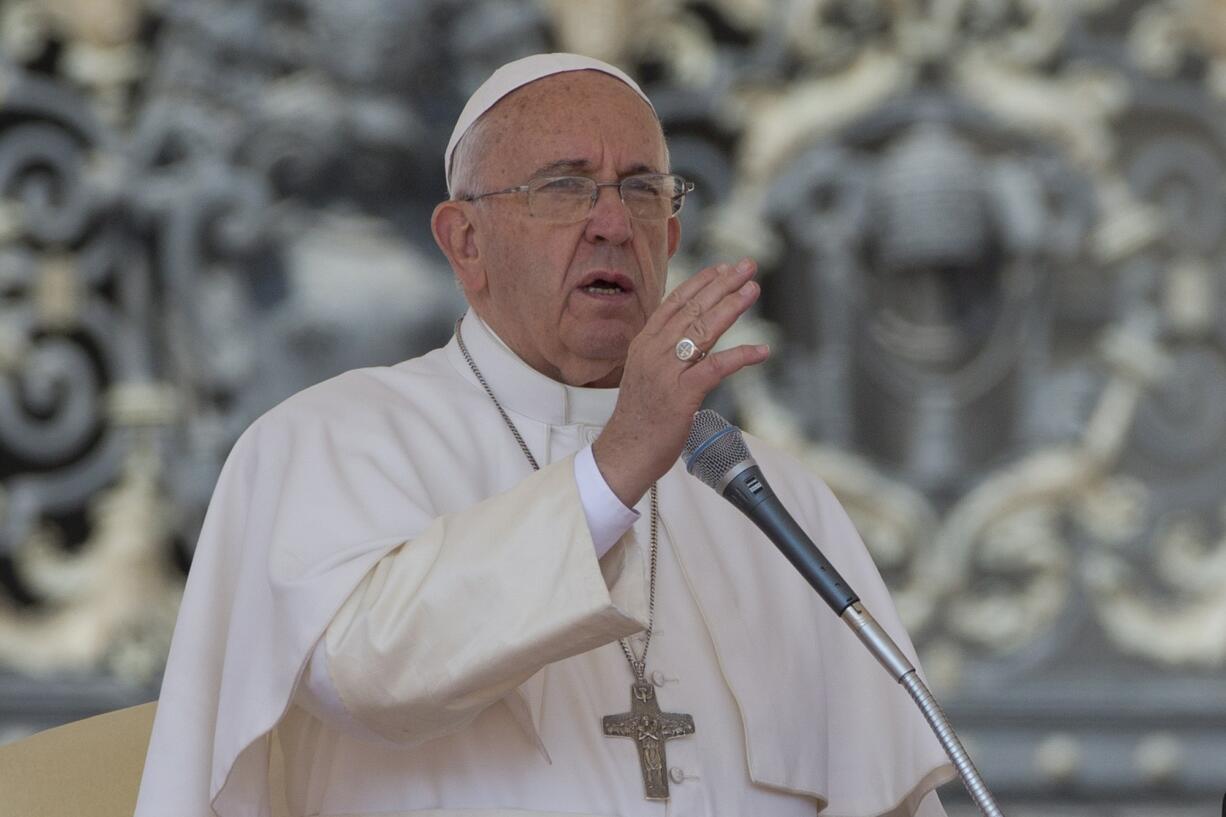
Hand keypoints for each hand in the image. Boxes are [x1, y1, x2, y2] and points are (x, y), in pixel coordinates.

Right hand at [592, 258, 769, 506]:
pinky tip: (762, 351)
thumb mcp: (647, 374)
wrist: (624, 452)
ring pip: (702, 330)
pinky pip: (715, 368)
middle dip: (722, 284)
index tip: (722, 268)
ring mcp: (666, 371)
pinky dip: (740, 356)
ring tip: (753, 290)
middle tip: (747, 266)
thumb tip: (691, 339)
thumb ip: (666, 353)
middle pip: (692, 309)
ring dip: (731, 307)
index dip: (700, 283)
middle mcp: (653, 351)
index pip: (674, 303)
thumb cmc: (639, 418)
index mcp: (644, 344)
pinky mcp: (681, 395)